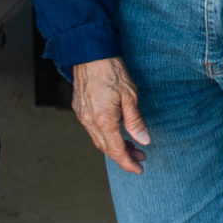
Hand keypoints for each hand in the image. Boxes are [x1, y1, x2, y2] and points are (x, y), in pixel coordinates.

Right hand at [71, 56, 151, 173]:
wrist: (89, 52)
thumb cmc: (111, 70)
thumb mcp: (130, 96)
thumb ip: (135, 121)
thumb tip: (144, 141)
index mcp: (103, 120)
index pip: (116, 151)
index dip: (128, 163)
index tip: (139, 169)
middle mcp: (89, 122)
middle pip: (107, 148)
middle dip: (124, 156)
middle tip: (140, 157)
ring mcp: (82, 116)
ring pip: (98, 140)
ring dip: (114, 146)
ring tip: (132, 145)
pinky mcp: (79, 108)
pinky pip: (92, 130)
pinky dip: (105, 136)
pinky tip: (115, 131)